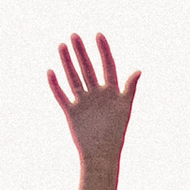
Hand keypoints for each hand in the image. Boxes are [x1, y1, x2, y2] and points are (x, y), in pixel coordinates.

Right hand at [48, 32, 138, 167]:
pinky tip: (50, 72)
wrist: (102, 154)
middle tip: (75, 35)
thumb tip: (139, 70)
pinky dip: (55, 85)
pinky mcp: (72, 112)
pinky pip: (62, 96)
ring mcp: (83, 102)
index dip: (104, 51)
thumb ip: (130, 88)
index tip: (99, 35)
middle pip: (87, 69)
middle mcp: (96, 94)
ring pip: (73, 78)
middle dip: (81, 52)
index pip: (108, 66)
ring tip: (62, 45)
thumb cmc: (116, 133)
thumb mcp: (125, 108)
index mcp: (111, 92)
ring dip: (67, 63)